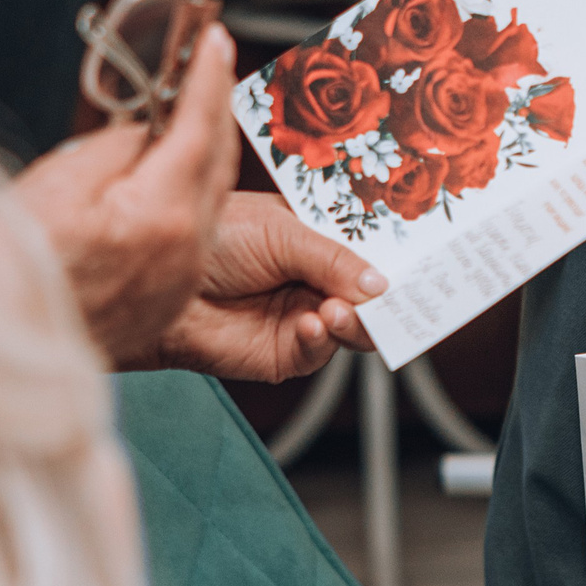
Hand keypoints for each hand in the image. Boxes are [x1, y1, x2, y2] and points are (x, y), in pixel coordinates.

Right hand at [15, 26, 237, 366]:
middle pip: (218, 162)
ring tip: (196, 108)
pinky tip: (177, 174)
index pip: (199, 129)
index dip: (209, 78)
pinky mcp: (168, 299)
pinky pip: (197, 232)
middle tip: (213, 62)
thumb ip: (119, 146)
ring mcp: (180, 280)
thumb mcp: (61, 180)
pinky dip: (195, 193)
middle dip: (216, 107)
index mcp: (162, 215)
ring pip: (212, 198)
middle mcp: (186, 251)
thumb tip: (148, 130)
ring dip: (208, 150)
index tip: (218, 41)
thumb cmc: (11, 261)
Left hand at [157, 191, 387, 381]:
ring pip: (354, 330)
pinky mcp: (284, 354)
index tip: (428, 263)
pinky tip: (311, 322)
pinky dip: (322, 339)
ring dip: (354, 321)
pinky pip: (319, 353)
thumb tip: (381, 285)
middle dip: (384, 298)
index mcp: (320, 239)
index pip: (371, 251)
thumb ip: (332, 258)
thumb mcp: (280, 232)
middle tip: (393, 296)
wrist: (157, 278)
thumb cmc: (212, 239)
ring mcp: (303, 317)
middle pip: (371, 296)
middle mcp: (316, 280)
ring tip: (336, 308)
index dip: (398, 258)